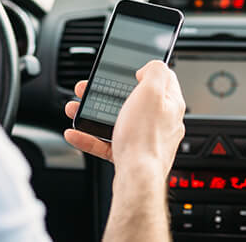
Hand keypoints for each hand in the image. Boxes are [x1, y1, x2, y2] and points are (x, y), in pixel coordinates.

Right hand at [64, 60, 185, 175]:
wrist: (136, 178)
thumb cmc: (145, 138)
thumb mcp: (152, 91)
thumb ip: (155, 71)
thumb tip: (150, 68)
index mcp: (170, 104)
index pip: (163, 79)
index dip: (143, 70)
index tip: (126, 69)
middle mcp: (161, 121)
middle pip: (132, 99)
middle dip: (106, 92)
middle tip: (89, 89)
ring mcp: (145, 139)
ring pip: (116, 120)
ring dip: (93, 112)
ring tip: (76, 109)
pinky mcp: (130, 154)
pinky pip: (107, 141)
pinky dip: (90, 136)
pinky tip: (76, 132)